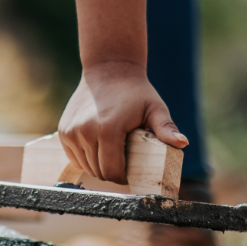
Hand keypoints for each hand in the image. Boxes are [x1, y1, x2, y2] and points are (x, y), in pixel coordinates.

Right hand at [57, 62, 186, 184]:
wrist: (108, 69)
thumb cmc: (136, 92)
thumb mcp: (155, 108)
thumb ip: (166, 128)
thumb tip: (182, 143)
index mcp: (108, 130)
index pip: (113, 171)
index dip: (124, 177)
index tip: (131, 171)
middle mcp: (85, 132)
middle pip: (99, 171)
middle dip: (112, 172)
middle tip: (124, 162)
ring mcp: (71, 132)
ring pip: (86, 167)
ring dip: (99, 166)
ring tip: (112, 153)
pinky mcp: (64, 132)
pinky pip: (75, 157)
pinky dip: (86, 158)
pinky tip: (98, 147)